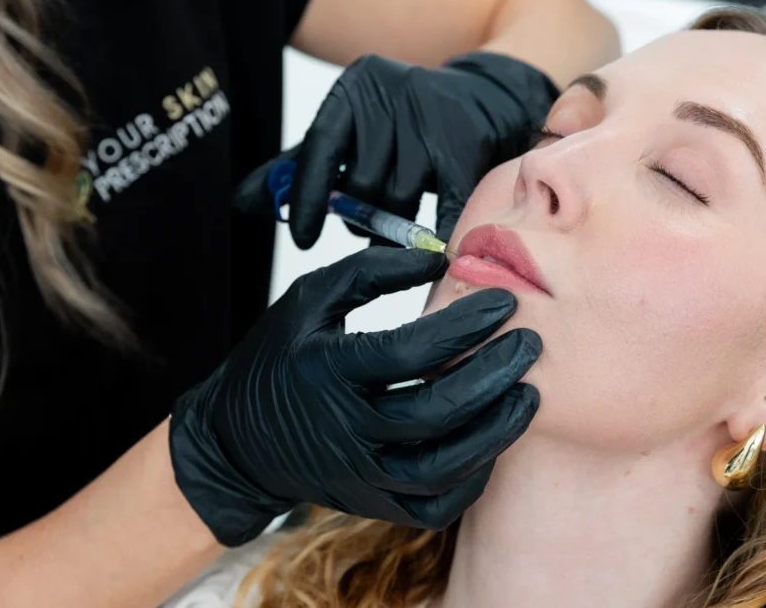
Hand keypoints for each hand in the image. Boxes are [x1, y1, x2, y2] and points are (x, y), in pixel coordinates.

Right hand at [169, 247, 540, 546]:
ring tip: (528, 395)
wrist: (235, 443)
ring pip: (441, 468)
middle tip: (530, 347)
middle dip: (492, 378)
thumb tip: (440, 259)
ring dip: (494, 433)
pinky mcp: (371, 504)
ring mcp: (359, 475)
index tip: (503, 304)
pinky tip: (495, 443)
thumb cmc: (278, 358)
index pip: (409, 353)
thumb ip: (369, 272)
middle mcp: (344, 430)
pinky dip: (471, 480)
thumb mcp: (307, 300)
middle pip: (434, 413)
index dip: (464, 327)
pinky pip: (432, 507)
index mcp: (326, 371)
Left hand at [235, 52, 558, 245]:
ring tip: (402, 222)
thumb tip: (242, 203)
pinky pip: (442, 208)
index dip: (307, 198)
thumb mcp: (350, 133)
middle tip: (368, 223)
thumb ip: (298, 167)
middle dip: (362, 213)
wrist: (486, 97)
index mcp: (355, 89)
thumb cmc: (404, 125)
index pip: (318, 148)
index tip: (302, 237)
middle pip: (363, 182)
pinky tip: (430, 251)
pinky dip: (434, 236)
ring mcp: (434, 119)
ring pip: (399, 198)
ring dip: (397, 224)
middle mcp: (393, 96)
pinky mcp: (469, 146)